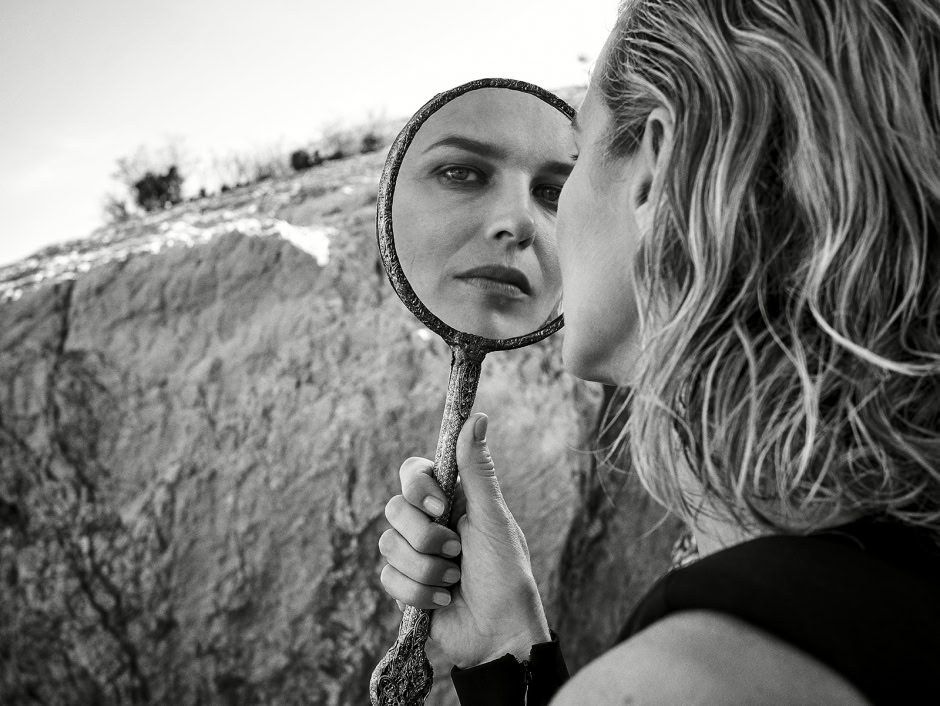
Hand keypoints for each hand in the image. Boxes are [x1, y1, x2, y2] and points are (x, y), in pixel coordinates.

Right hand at [378, 412, 550, 667]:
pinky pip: (387, 578)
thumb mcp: (493, 518)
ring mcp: (414, 555)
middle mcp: (429, 523)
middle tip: (457, 553)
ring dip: (426, 569)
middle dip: (425, 537)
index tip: (440, 505)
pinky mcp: (404, 587)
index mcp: (451, 500)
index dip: (418, 486)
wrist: (500, 635)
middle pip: (394, 509)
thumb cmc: (507, 574)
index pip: (411, 472)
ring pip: (387, 545)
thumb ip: (477, 470)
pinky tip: (444, 602)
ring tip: (454, 582)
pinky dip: (418, 593)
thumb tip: (476, 417)